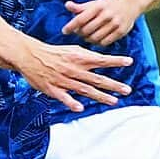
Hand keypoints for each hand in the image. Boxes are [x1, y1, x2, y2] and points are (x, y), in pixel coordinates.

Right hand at [16, 39, 132, 113]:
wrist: (30, 56)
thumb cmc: (52, 53)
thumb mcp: (71, 50)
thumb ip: (86, 57)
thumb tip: (101, 60)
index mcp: (79, 58)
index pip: (101, 59)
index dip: (115, 61)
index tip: (130, 61)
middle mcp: (74, 70)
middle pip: (97, 79)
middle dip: (114, 85)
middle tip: (127, 90)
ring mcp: (64, 80)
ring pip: (85, 90)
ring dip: (100, 96)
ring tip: (114, 101)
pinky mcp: (53, 89)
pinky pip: (63, 97)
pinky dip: (71, 102)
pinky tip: (80, 108)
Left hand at [61, 0, 141, 45]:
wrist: (131, 3)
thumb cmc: (108, 5)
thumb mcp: (94, 3)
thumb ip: (80, 7)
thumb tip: (67, 5)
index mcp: (98, 7)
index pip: (80, 19)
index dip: (70, 26)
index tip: (64, 31)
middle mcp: (107, 15)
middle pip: (86, 30)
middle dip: (79, 33)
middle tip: (78, 32)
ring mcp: (115, 24)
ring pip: (94, 38)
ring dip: (87, 39)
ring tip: (86, 36)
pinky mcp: (121, 32)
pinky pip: (104, 43)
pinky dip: (97, 43)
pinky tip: (96, 39)